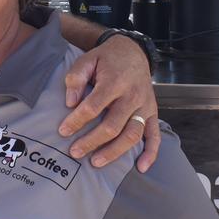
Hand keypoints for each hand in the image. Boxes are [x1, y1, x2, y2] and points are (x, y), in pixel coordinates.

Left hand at [58, 35, 159, 171]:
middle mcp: (132, 95)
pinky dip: (151, 153)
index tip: (63, 131)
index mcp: (114, 81)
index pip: (93, 106)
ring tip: (96, 162)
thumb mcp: (87, 59)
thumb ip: (76, 78)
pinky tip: (141, 168)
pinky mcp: (153, 113)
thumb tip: (70, 102)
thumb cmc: (106, 59)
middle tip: (74, 152)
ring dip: (114, 152)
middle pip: (112, 125)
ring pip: (132, 135)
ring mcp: (145, 106)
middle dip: (92, 141)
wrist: (133, 51)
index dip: (76, 120)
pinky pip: (155, 136)